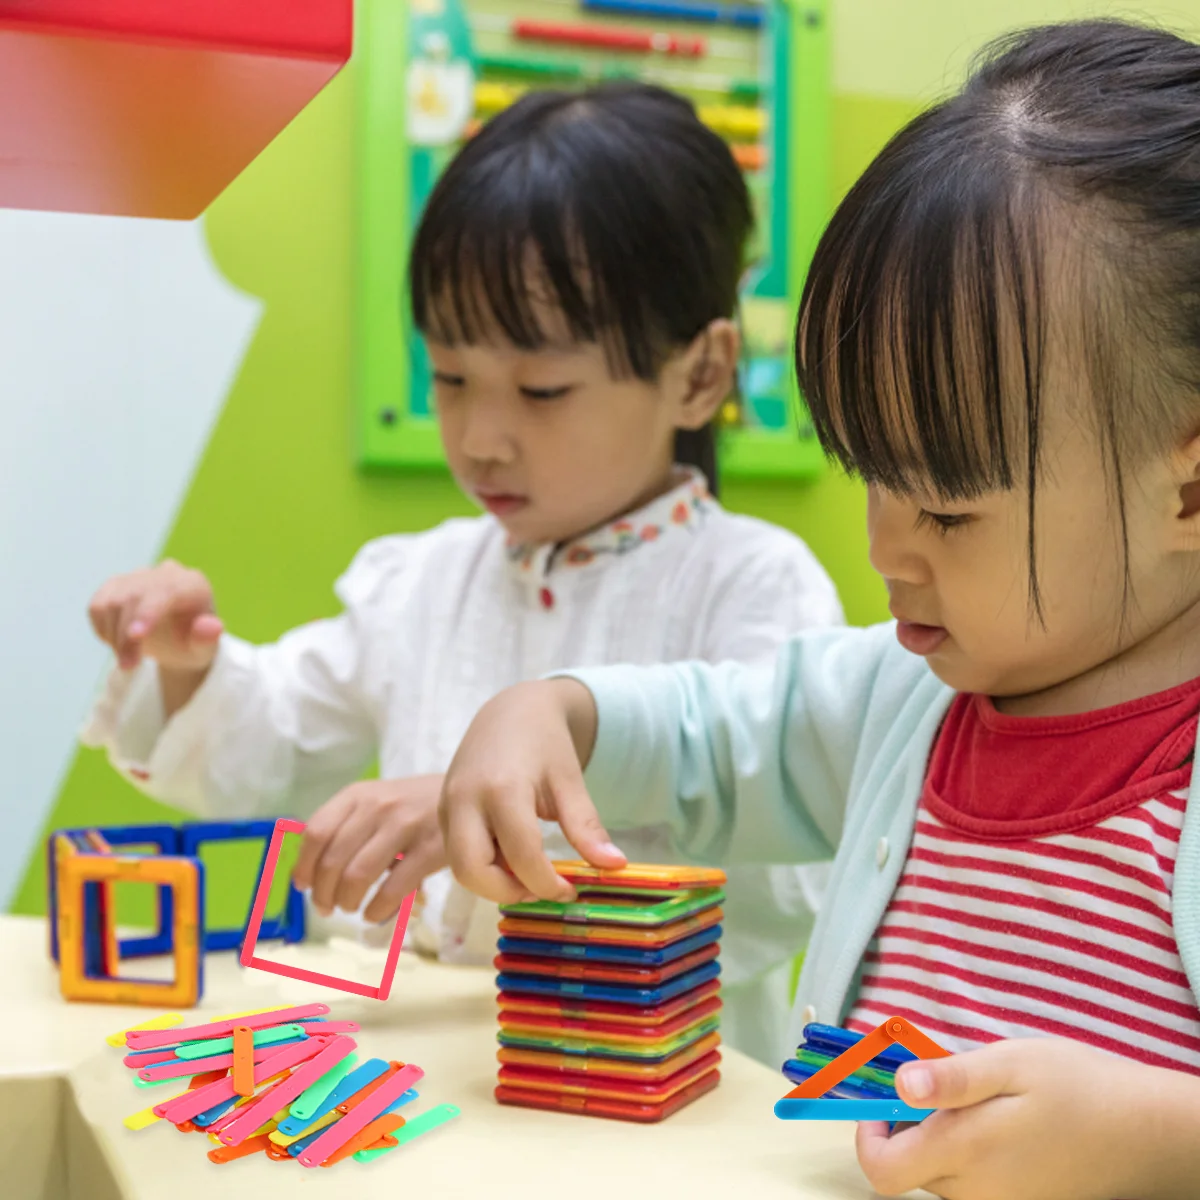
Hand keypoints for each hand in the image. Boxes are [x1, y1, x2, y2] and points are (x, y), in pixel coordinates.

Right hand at [88, 559, 221, 687]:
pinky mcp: (115, 585)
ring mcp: (138, 576)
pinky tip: (120, 642)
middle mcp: (166, 573)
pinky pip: (97, 606)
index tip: (136, 636)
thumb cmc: (193, 645)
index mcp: (192, 584)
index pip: (166, 590)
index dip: (148, 611)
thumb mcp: (204, 650)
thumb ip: (208, 639)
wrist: (177, 643)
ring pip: (111, 602)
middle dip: (127, 636)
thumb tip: (212, 627)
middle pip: (134, 597)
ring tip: (129, 659)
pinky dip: (103, 630)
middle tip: (129, 666)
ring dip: (114, 637)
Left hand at [292, 777, 448, 921]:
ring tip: (351, 908)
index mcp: (358, 794)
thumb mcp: (375, 800)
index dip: (304, 866)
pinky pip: (392, 889)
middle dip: (324, 894)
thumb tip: (309, 875)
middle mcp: (378, 806)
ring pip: (357, 876)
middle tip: (328, 907)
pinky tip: (375, 913)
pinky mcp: (430, 849)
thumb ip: (344, 826)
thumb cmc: (412, 805)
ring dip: (347, 902)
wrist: (468, 797)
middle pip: (333, 861)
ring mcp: (405, 826)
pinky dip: (376, 910)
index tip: (304, 887)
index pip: (316, 833)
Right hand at [439, 678, 625, 905]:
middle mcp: (464, 799)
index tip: (569, 890)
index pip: (521, 857)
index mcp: (502, 788)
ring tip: (529, 871)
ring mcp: (446, 805)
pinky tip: (511, 855)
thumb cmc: (545, 743)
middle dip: (509, 892)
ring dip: (494, 883)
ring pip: (460, 868)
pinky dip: (483, 867)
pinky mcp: (441, 811)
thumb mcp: (570, 782)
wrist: (512, 710)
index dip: (547, 885)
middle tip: (542, 888)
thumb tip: (615, 866)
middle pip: (473, 872)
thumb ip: (587, 827)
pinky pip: (456, 854)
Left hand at [857, 1037, 1198, 1199]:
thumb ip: (950, 1078)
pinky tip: (1001, 1125)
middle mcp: (975, 1191)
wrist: (1144, 1133)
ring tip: (979, 1103)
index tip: (883, 1101)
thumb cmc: (1075, 1087)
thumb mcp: (1009, 1064)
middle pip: (910, 1172)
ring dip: (941, 1141)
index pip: (882, 1171)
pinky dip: (970, 1156)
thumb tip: (899, 1083)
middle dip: (909, 1130)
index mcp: (964, 1152)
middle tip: (939, 1087)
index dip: (869, 1135)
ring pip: (940, 1179)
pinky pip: (973, 1185)